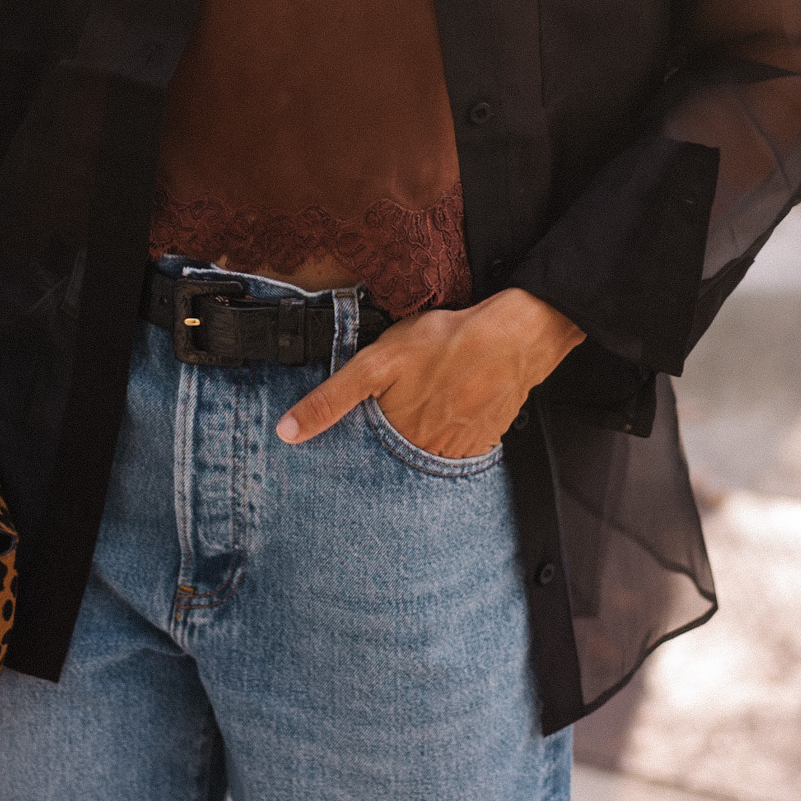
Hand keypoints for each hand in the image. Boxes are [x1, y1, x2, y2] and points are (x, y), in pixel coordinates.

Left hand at [275, 288, 583, 459]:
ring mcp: (459, 452)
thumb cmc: (444, 343)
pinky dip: (448, 438)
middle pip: (395, 463)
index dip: (353, 456)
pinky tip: (450, 408)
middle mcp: (427, 455)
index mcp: (396, 439)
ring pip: (426, 460)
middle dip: (388, 449)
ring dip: (418, 445)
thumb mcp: (375, 363)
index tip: (351, 450)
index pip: (363, 462)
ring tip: (424, 409)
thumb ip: (331, 398)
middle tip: (401, 412)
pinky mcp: (483, 442)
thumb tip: (286, 433)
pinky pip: (457, 452)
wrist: (513, 337)